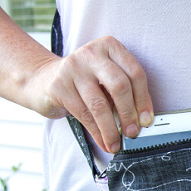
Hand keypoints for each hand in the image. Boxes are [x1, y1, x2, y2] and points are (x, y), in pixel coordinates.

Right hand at [28, 35, 153, 152]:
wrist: (44, 80)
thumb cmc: (84, 82)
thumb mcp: (106, 79)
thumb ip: (123, 92)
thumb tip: (141, 120)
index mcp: (110, 46)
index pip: (134, 73)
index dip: (143, 100)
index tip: (147, 120)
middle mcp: (91, 53)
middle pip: (119, 85)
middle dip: (129, 114)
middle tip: (133, 132)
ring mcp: (73, 68)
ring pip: (99, 104)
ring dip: (111, 129)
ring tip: (116, 143)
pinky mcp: (59, 86)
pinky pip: (84, 114)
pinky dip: (96, 132)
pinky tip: (103, 141)